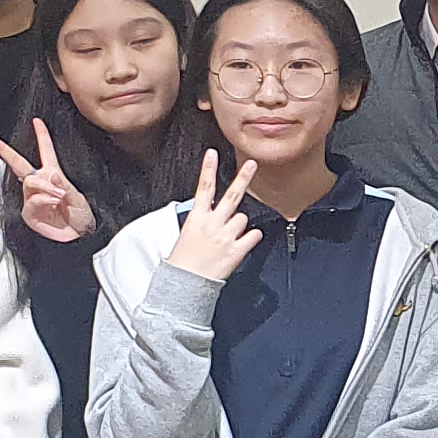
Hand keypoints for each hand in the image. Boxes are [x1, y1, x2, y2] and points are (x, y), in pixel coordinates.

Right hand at [0, 118, 96, 241]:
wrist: (78, 237)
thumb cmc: (81, 217)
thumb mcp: (79, 199)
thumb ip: (65, 187)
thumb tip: (52, 176)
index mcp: (53, 175)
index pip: (46, 151)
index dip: (41, 135)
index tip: (36, 121)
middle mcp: (41, 184)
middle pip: (18, 163)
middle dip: (3, 150)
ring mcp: (33, 198)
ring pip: (30, 182)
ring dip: (45, 187)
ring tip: (58, 197)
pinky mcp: (29, 212)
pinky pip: (30, 200)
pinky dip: (42, 200)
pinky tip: (51, 203)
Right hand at [167, 150, 264, 282]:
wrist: (185, 283)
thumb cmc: (183, 261)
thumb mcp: (187, 233)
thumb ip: (203, 220)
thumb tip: (214, 213)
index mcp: (197, 218)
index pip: (203, 188)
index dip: (208, 169)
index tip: (212, 154)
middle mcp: (213, 224)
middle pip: (232, 195)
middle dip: (243, 177)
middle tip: (251, 163)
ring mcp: (226, 236)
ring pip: (243, 219)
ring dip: (239, 227)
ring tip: (228, 239)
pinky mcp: (236, 250)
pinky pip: (254, 235)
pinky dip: (251, 239)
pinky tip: (241, 244)